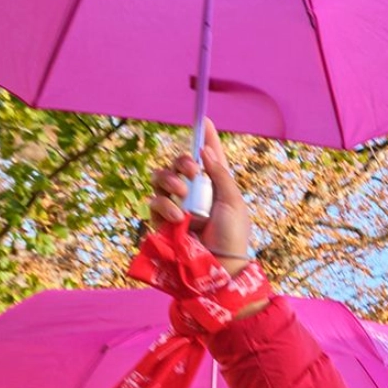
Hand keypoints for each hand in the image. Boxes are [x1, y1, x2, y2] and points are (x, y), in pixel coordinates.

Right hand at [150, 123, 252, 274]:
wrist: (219, 266)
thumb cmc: (232, 236)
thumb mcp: (233, 202)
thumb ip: (220, 175)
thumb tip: (205, 150)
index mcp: (215, 186)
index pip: (208, 157)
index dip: (206, 138)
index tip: (204, 120)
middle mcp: (194, 193)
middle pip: (177, 164)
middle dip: (181, 162)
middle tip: (191, 169)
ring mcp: (176, 206)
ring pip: (160, 179)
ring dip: (170, 181)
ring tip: (183, 195)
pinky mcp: (162, 221)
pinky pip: (154, 202)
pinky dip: (164, 205)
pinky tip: (178, 216)